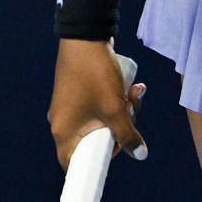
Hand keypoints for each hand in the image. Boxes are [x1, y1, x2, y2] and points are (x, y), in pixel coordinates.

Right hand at [48, 37, 148, 168]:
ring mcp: (69, 108)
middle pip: (95, 141)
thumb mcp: (116, 108)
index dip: (98, 162)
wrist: (86, 36)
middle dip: (120, 128)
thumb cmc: (96, 75)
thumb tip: (140, 154)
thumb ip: (128, 134)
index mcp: (64, 132)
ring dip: (122, 111)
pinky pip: (98, 107)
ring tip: (134, 93)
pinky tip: (132, 87)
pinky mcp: (77, 94)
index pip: (75, 165)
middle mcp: (62, 122)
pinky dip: (114, 100)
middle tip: (131, 112)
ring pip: (101, 122)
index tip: (117, 150)